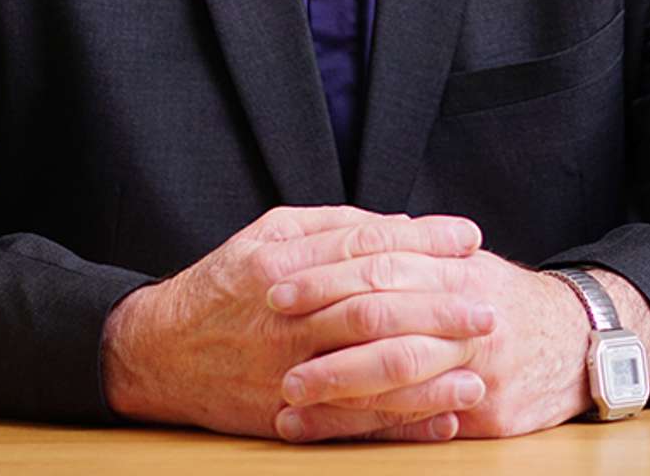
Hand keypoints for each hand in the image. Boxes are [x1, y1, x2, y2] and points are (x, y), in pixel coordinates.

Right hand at [102, 205, 495, 440]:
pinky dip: (404, 422)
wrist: (162, 353)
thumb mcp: (267, 235)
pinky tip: (444, 416)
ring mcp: (290, 371)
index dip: (423, 239)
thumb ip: (330, 227)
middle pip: (376, 308)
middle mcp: (289, 318)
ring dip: (431, 372)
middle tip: (487, 304)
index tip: (468, 236)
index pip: (366, 246)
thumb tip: (394, 225)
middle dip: (438, 306)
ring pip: (370, 371)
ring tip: (479, 366)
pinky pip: (356, 423)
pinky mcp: (290, 417)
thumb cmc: (223, 285)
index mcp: (285, 265)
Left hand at [267, 248, 596, 440]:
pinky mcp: (487, 414)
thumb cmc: (501, 298)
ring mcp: (480, 365)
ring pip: (397, 376)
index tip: (274, 284)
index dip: (325, 274)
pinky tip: (318, 429)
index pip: (380, 264)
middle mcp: (469, 314)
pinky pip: (416, 425)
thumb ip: (408, 249)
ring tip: (284, 393)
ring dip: (335, 387)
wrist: (579, 341)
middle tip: (269, 331)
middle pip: (385, 316)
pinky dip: (361, 428)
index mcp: (456, 268)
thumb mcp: (461, 261)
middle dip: (322, 326)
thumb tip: (341, 234)